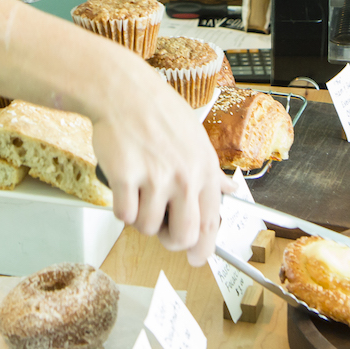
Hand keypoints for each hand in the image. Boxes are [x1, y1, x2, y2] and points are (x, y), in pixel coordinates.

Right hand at [91, 69, 232, 266]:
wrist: (123, 90)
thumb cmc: (158, 111)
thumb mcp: (195, 137)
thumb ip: (210, 170)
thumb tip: (229, 190)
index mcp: (205, 169)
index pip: (210, 223)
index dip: (203, 247)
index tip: (197, 258)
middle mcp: (184, 176)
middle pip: (182, 237)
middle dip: (170, 240)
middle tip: (161, 228)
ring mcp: (155, 177)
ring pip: (147, 228)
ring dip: (140, 217)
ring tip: (138, 191)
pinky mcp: (125, 176)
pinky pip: (123, 215)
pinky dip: (120, 208)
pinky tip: (123, 187)